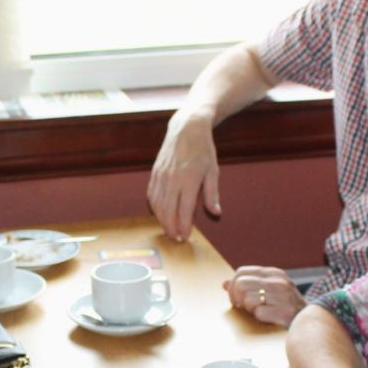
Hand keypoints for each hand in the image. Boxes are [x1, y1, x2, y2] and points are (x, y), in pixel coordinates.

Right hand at [147, 107, 219, 241]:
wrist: (187, 128)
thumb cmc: (203, 150)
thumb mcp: (213, 171)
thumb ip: (212, 194)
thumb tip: (216, 213)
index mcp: (189, 179)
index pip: (185, 209)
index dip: (184, 226)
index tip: (185, 236)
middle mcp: (173, 178)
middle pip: (168, 210)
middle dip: (170, 227)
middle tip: (175, 238)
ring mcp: (161, 175)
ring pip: (157, 204)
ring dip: (161, 219)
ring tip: (168, 229)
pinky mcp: (154, 172)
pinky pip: (151, 194)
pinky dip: (154, 207)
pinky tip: (160, 214)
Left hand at [223, 266, 304, 325]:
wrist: (312, 320)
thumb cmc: (287, 306)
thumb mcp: (270, 289)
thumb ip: (249, 285)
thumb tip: (224, 283)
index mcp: (273, 273)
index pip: (241, 272)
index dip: (232, 286)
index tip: (235, 298)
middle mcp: (278, 281)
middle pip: (240, 285)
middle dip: (236, 298)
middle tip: (242, 307)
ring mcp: (282, 296)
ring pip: (247, 299)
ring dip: (248, 308)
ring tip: (257, 311)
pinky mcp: (284, 311)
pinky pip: (258, 313)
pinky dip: (259, 317)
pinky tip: (267, 317)